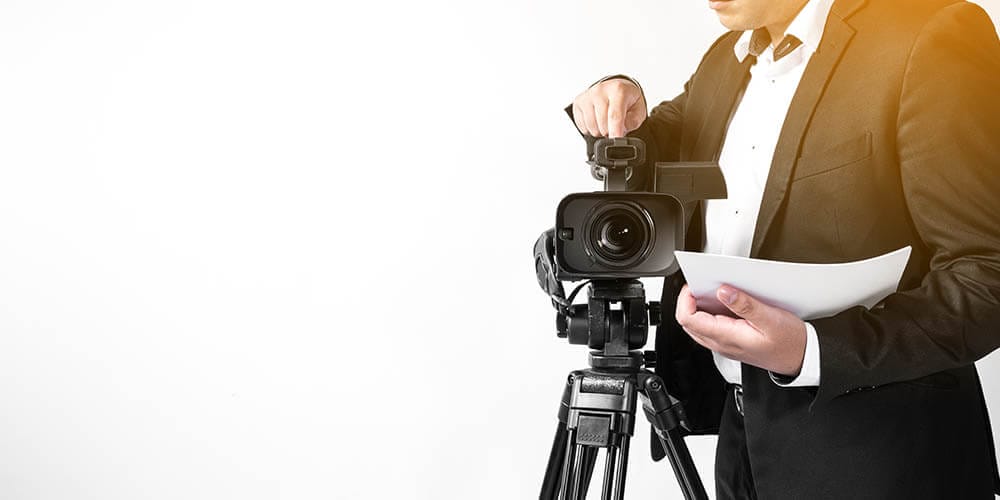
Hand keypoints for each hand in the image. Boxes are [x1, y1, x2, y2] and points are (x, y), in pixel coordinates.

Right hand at [571, 78, 646, 137]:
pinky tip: (597, 120)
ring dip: (600, 131)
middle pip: (602, 124)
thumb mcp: (638, 109)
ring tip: (606, 122)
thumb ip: (633, 122)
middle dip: (610, 131)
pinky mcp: (578, 103)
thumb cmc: (627, 98)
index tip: (616, 140)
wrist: (615, 87)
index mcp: (618, 90)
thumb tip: (621, 131)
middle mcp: (600, 91)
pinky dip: (590, 128)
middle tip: (615, 126)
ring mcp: (587, 96)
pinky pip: (583, 126)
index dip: (615, 131)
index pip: (614, 115)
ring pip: (592, 127)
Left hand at [675, 284, 807, 376]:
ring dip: (698, 307)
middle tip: (699, 285)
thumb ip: (745, 305)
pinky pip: (710, 328)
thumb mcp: (771, 319)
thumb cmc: (790, 342)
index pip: (688, 319)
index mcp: (726, 337)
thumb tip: (723, 291)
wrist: (801, 359)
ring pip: (697, 326)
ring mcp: (724, 345)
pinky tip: (722, 302)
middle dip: (688, 302)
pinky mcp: (731, 343)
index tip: (693, 285)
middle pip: (688, 323)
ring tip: (710, 291)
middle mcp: (721, 344)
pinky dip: (709, 313)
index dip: (685, 300)